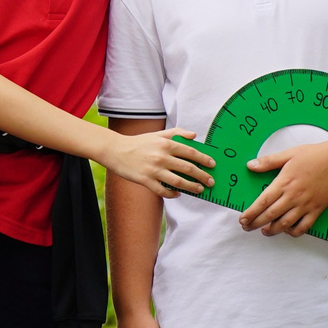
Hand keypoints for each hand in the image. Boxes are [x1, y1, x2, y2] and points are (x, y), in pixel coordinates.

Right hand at [100, 127, 214, 199]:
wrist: (115, 150)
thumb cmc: (138, 142)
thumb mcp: (157, 134)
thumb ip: (177, 133)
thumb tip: (194, 135)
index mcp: (165, 144)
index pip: (190, 152)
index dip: (203, 159)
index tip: (212, 165)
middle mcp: (161, 157)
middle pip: (187, 168)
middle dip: (202, 176)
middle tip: (210, 181)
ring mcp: (153, 170)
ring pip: (178, 181)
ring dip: (191, 187)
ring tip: (199, 189)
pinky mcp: (145, 180)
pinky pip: (163, 190)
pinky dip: (173, 194)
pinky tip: (178, 193)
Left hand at [240, 137, 327, 236]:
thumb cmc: (314, 155)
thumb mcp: (289, 154)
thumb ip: (268, 161)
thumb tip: (250, 166)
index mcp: (284, 183)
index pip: (263, 202)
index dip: (251, 213)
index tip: (242, 219)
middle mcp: (293, 196)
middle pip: (270, 215)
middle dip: (256, 224)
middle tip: (247, 227)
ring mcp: (306, 205)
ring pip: (285, 224)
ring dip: (273, 230)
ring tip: (264, 231)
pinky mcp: (317, 209)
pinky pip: (304, 226)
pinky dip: (294, 232)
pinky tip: (287, 231)